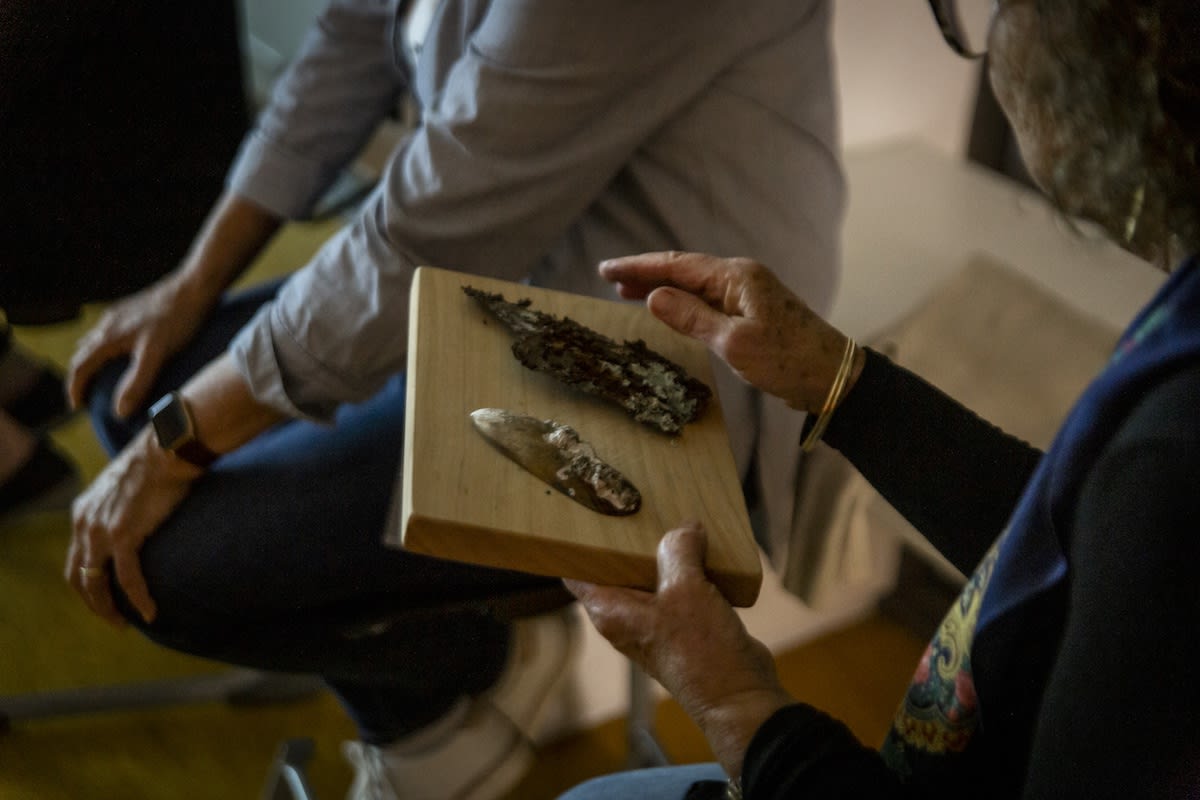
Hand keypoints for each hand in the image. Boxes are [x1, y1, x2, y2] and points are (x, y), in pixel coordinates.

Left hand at [65, 429, 201, 625]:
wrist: (169, 448)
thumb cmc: (159, 462)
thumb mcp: (127, 486)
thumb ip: (122, 507)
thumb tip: (140, 518)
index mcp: (84, 512)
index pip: (76, 559)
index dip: (87, 584)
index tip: (106, 598)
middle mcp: (85, 523)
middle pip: (78, 577)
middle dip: (93, 604)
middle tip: (114, 620)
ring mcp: (101, 530)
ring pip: (96, 584)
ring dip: (109, 610)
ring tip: (126, 624)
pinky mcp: (124, 535)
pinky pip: (127, 579)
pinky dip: (137, 600)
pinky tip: (149, 613)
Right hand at [67, 275, 208, 417]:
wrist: (194, 287)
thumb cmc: (177, 321)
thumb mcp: (156, 354)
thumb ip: (137, 382)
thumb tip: (119, 412)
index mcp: (108, 337)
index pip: (80, 367)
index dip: (76, 389)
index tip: (77, 407)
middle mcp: (107, 324)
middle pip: (83, 353)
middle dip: (81, 375)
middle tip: (86, 395)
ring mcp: (119, 314)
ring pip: (96, 339)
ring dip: (92, 359)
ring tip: (100, 375)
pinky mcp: (133, 308)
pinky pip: (110, 330)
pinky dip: (107, 346)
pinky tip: (124, 349)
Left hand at [566, 523, 792, 775]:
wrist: (739, 693)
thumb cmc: (699, 648)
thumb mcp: (684, 587)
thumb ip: (678, 550)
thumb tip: (685, 528)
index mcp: (610, 610)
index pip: (576, 572)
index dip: (574, 545)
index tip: (578, 515)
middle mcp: (627, 617)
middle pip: (615, 570)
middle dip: (625, 541)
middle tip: (634, 505)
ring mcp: (655, 623)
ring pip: (650, 577)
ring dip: (663, 554)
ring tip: (673, 520)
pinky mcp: (683, 626)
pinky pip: (678, 588)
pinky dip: (687, 570)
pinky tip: (702, 548)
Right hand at [600, 252, 860, 411]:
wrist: (832, 376)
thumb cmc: (787, 360)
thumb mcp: (733, 343)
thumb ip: (691, 318)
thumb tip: (653, 297)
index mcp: (736, 277)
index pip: (677, 265)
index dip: (639, 267)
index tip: (607, 269)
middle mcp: (740, 277)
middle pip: (683, 269)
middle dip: (646, 274)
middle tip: (609, 279)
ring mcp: (747, 294)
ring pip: (694, 284)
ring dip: (662, 287)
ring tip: (628, 292)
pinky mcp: (751, 312)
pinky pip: (707, 299)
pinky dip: (682, 301)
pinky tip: (669, 307)